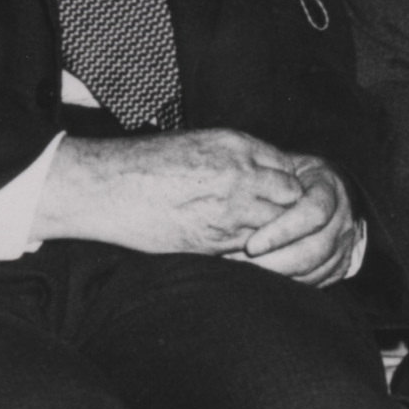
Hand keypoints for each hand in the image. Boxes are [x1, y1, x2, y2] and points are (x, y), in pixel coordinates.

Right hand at [39, 128, 332, 257]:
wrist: (110, 187)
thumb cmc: (150, 166)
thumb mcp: (204, 146)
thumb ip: (242, 160)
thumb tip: (271, 178)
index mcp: (238, 147)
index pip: (291, 173)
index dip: (293, 193)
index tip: (290, 207)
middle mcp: (241, 175)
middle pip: (294, 202)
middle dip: (297, 220)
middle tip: (299, 235)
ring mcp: (230, 209)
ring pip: (280, 230)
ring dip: (284, 243)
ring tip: (281, 253)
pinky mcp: (215, 240)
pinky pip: (256, 255)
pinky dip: (262, 260)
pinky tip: (257, 263)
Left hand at [228, 154, 360, 282]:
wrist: (329, 195)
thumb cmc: (296, 178)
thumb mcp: (286, 167)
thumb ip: (270, 178)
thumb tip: (241, 194)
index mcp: (330, 188)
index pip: (313, 213)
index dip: (282, 232)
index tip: (250, 246)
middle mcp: (343, 219)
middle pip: (313, 250)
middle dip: (273, 261)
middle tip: (237, 262)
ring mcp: (344, 245)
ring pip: (312, 270)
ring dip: (275, 274)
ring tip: (243, 269)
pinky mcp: (339, 266)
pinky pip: (312, 281)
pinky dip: (284, 282)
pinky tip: (260, 277)